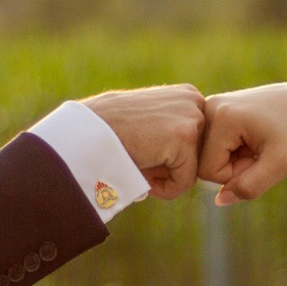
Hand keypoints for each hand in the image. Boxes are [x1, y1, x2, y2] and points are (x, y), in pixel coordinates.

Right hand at [83, 84, 206, 199]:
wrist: (87, 130)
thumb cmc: (110, 128)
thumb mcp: (149, 121)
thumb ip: (172, 132)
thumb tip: (193, 161)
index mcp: (187, 96)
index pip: (198, 141)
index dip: (173, 158)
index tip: (147, 156)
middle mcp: (194, 101)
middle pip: (199, 154)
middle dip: (173, 167)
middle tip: (144, 164)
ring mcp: (192, 117)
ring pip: (194, 168)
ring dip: (168, 177)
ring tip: (142, 167)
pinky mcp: (185, 137)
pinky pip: (185, 181)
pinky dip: (166, 189)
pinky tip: (145, 180)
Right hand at [199, 82, 286, 205]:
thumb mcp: (280, 164)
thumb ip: (251, 186)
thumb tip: (219, 201)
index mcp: (220, 116)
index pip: (208, 170)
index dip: (236, 175)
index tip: (260, 158)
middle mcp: (208, 106)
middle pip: (204, 162)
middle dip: (233, 167)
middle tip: (259, 151)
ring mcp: (208, 106)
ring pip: (207, 155)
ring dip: (233, 159)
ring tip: (256, 144)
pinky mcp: (212, 109)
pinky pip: (211, 146)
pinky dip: (231, 149)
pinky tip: (250, 138)